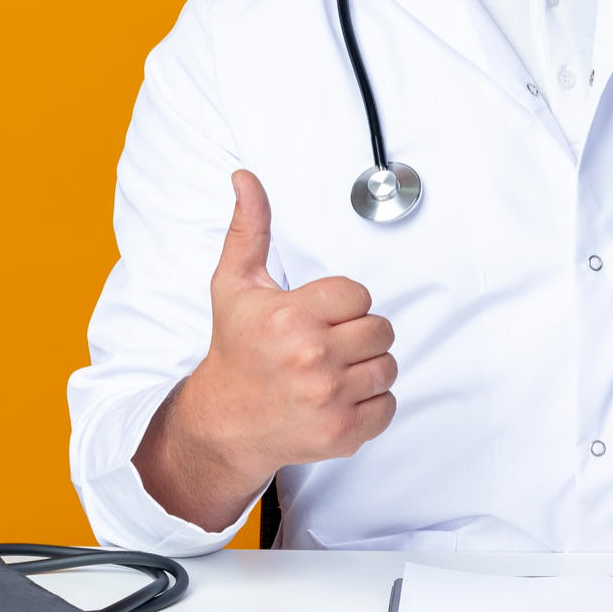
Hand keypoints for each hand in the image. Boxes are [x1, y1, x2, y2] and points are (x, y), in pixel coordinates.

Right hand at [186, 169, 398, 477]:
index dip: (341, 303)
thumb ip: (250, 228)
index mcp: (290, 318)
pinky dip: (371, 403)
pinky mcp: (342, 433)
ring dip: (367, 367)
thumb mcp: (236, 284)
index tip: (316, 316)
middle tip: (326, 344)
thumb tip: (246, 178)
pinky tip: (339, 397)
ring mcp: (329, 399)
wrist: (224, 422)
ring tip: (332, 370)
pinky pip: (388, 405)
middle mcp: (311, 359)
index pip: (359, 294)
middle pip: (380, 329)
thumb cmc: (235, 349)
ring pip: (388, 366)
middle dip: (357, 333)